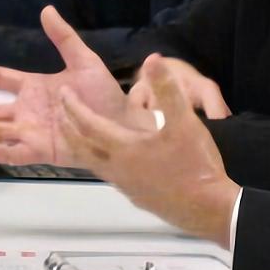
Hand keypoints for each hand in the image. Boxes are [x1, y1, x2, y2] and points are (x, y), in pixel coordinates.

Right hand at [0, 27, 131, 165]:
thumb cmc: (103, 94)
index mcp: (33, 87)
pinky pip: (19, 153)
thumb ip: (63, 38)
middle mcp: (28, 110)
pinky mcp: (44, 150)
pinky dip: (4, 152)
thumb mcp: (84, 61)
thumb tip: (47, 10)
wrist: (123, 123)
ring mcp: (33, 131)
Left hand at [51, 48, 237, 236]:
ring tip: (81, 135)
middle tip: (60, 115)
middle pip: (82, 148)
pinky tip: (115, 158)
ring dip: (83, 147)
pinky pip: (111, 175)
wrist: (209, 209)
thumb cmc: (194, 164)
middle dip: (68, 130)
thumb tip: (152, 59)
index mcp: (123, 148)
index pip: (88, 125)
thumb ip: (167, 90)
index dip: (74, 107)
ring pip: (95, 164)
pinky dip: (102, 162)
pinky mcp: (137, 196)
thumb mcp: (185, 122)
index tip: (63, 92)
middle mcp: (117, 169)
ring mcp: (126, 186)